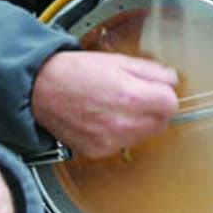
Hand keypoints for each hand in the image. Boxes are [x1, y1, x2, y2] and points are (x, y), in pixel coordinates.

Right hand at [31, 50, 178, 158]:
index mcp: (132, 96)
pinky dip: (119, 134)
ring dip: (139, 123)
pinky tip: (104, 118)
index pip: (171, 104)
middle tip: (137, 96)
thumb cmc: (74, 72)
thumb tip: (171, 78)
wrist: (41, 89)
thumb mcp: (117, 61)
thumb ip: (150, 70)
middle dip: (154, 109)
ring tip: (116, 106)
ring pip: (144, 136)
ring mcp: (111, 140)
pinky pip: (123, 145)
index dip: (164, 94)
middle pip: (162, 123)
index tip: (156, 90)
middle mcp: (124, 123)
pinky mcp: (99, 151)